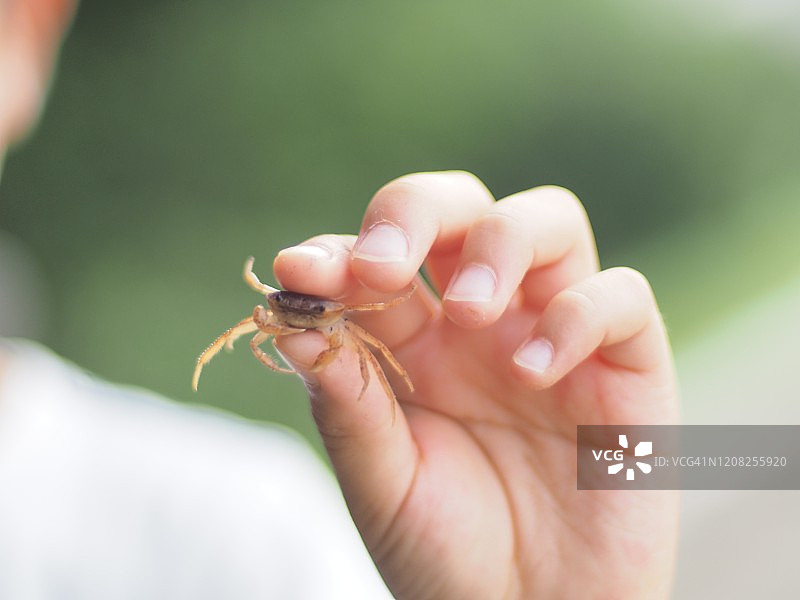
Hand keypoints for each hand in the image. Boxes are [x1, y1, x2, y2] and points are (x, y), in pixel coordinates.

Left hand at [272, 171, 678, 599]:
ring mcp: (555, 332)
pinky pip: (620, 297)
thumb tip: (290, 314)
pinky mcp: (626, 364)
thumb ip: (344, 398)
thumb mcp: (380, 480)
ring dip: (500, 245)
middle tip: (382, 265)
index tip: (302, 271)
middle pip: (460, 207)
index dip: (339, 251)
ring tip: (472, 313)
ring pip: (546, 222)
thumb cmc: (446, 553)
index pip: (379, 256)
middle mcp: (485, 321)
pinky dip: (579, 314)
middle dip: (416, 212)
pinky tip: (534, 371)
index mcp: (415, 339)